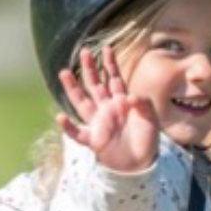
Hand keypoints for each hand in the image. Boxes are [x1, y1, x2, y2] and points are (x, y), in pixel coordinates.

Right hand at [57, 46, 158, 171]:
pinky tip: (60, 118)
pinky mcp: (94, 140)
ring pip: (81, 103)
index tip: (105, 48)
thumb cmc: (146, 138)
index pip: (113, 78)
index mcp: (120, 102)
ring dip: (72, 88)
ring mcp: (98, 123)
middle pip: (94, 85)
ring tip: (64, 72)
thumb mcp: (151, 117)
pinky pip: (78, 134)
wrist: (141, 162)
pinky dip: (68, 128)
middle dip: (89, 69)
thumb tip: (129, 96)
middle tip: (83, 52)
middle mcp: (106, 109)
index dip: (109, 64)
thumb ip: (143, 103)